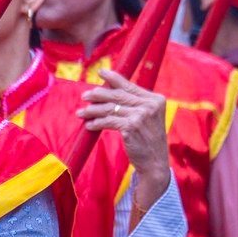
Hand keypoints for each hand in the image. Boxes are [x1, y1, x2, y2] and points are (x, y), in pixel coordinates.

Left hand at [83, 69, 170, 207]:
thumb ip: (135, 104)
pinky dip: (96, 123)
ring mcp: (141, 116)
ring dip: (93, 110)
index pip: (130, 86)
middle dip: (98, 94)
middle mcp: (149, 105)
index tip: (101, 73)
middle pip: (118, 95)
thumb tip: (109, 91)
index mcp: (155, 100)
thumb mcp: (148, 119)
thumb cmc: (148, 141)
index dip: (114, 78)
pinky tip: (89, 125)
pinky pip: (108, 121)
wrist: (155, 164)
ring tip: (82, 112)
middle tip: (85, 95)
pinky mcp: (131, 127)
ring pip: (110, 108)